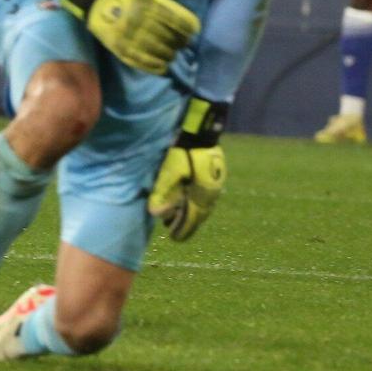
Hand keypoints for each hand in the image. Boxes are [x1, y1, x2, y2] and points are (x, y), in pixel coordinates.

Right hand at [58, 0, 200, 75]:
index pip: (176, 21)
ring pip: (157, 52)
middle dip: (179, 42)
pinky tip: (162, 65)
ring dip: (169, 55)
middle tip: (182, 43)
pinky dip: (155, 66)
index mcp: (145, 4)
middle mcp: (138, 22)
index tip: (192, 30)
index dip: (189, 28)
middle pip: (168, 38)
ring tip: (172, 53)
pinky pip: (142, 62)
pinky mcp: (120, 49)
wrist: (94, 3)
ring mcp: (128, 38)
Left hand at [148, 99, 226, 241]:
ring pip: (204, 205)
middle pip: (200, 214)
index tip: (174, 239)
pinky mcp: (216, 175)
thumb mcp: (168, 172)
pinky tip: (191, 201)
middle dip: (188, 224)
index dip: (183, 229)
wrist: (200, 131)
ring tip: (180, 219)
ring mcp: (216, 183)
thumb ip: (162, 193)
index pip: (192, 218)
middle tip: (177, 233)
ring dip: (193, 214)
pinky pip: (206, 195)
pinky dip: (197, 203)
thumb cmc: (182, 150)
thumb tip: (155, 214)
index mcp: (202, 194)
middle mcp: (212, 192)